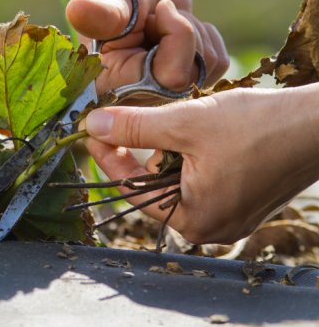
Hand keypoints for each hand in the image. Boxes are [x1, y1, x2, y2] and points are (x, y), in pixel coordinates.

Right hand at [66, 0, 228, 95]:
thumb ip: (101, 12)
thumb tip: (75, 10)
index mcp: (106, 85)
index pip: (165, 80)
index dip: (174, 43)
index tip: (161, 9)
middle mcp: (131, 99)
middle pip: (187, 79)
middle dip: (181, 34)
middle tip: (156, 14)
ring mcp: (159, 96)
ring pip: (206, 70)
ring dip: (192, 34)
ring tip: (160, 23)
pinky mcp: (183, 86)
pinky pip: (217, 64)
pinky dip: (204, 38)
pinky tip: (175, 31)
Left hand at [83, 84, 318, 243]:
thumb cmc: (258, 126)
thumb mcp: (184, 123)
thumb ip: (134, 127)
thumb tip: (91, 125)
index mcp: (193, 221)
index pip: (131, 190)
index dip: (107, 157)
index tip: (92, 131)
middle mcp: (210, 228)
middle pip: (154, 186)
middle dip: (140, 152)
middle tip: (127, 121)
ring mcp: (230, 216)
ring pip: (177, 179)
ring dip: (168, 149)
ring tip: (174, 122)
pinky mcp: (244, 200)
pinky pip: (201, 178)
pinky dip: (191, 154)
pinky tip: (198, 132)